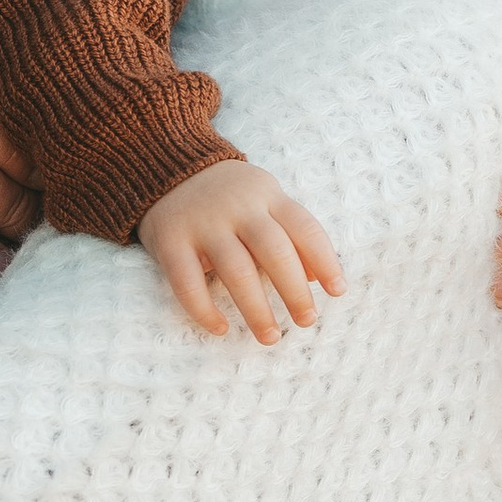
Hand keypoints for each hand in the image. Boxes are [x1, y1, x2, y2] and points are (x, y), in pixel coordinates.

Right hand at [140, 161, 343, 343]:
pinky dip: (204, 310)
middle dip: (294, 291)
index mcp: (266, 195)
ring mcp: (202, 224)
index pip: (304, 228)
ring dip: (256, 309)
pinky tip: (221, 329)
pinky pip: (187, 282)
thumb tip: (316, 277)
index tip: (337, 291)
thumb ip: (290, 232)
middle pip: (274, 251)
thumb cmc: (227, 195)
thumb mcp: (264, 200)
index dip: (325, 261)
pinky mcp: (169, 241)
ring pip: (236, 271)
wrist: (164, 164)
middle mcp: (237, 208)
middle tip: (307, 320)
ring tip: (271, 337)